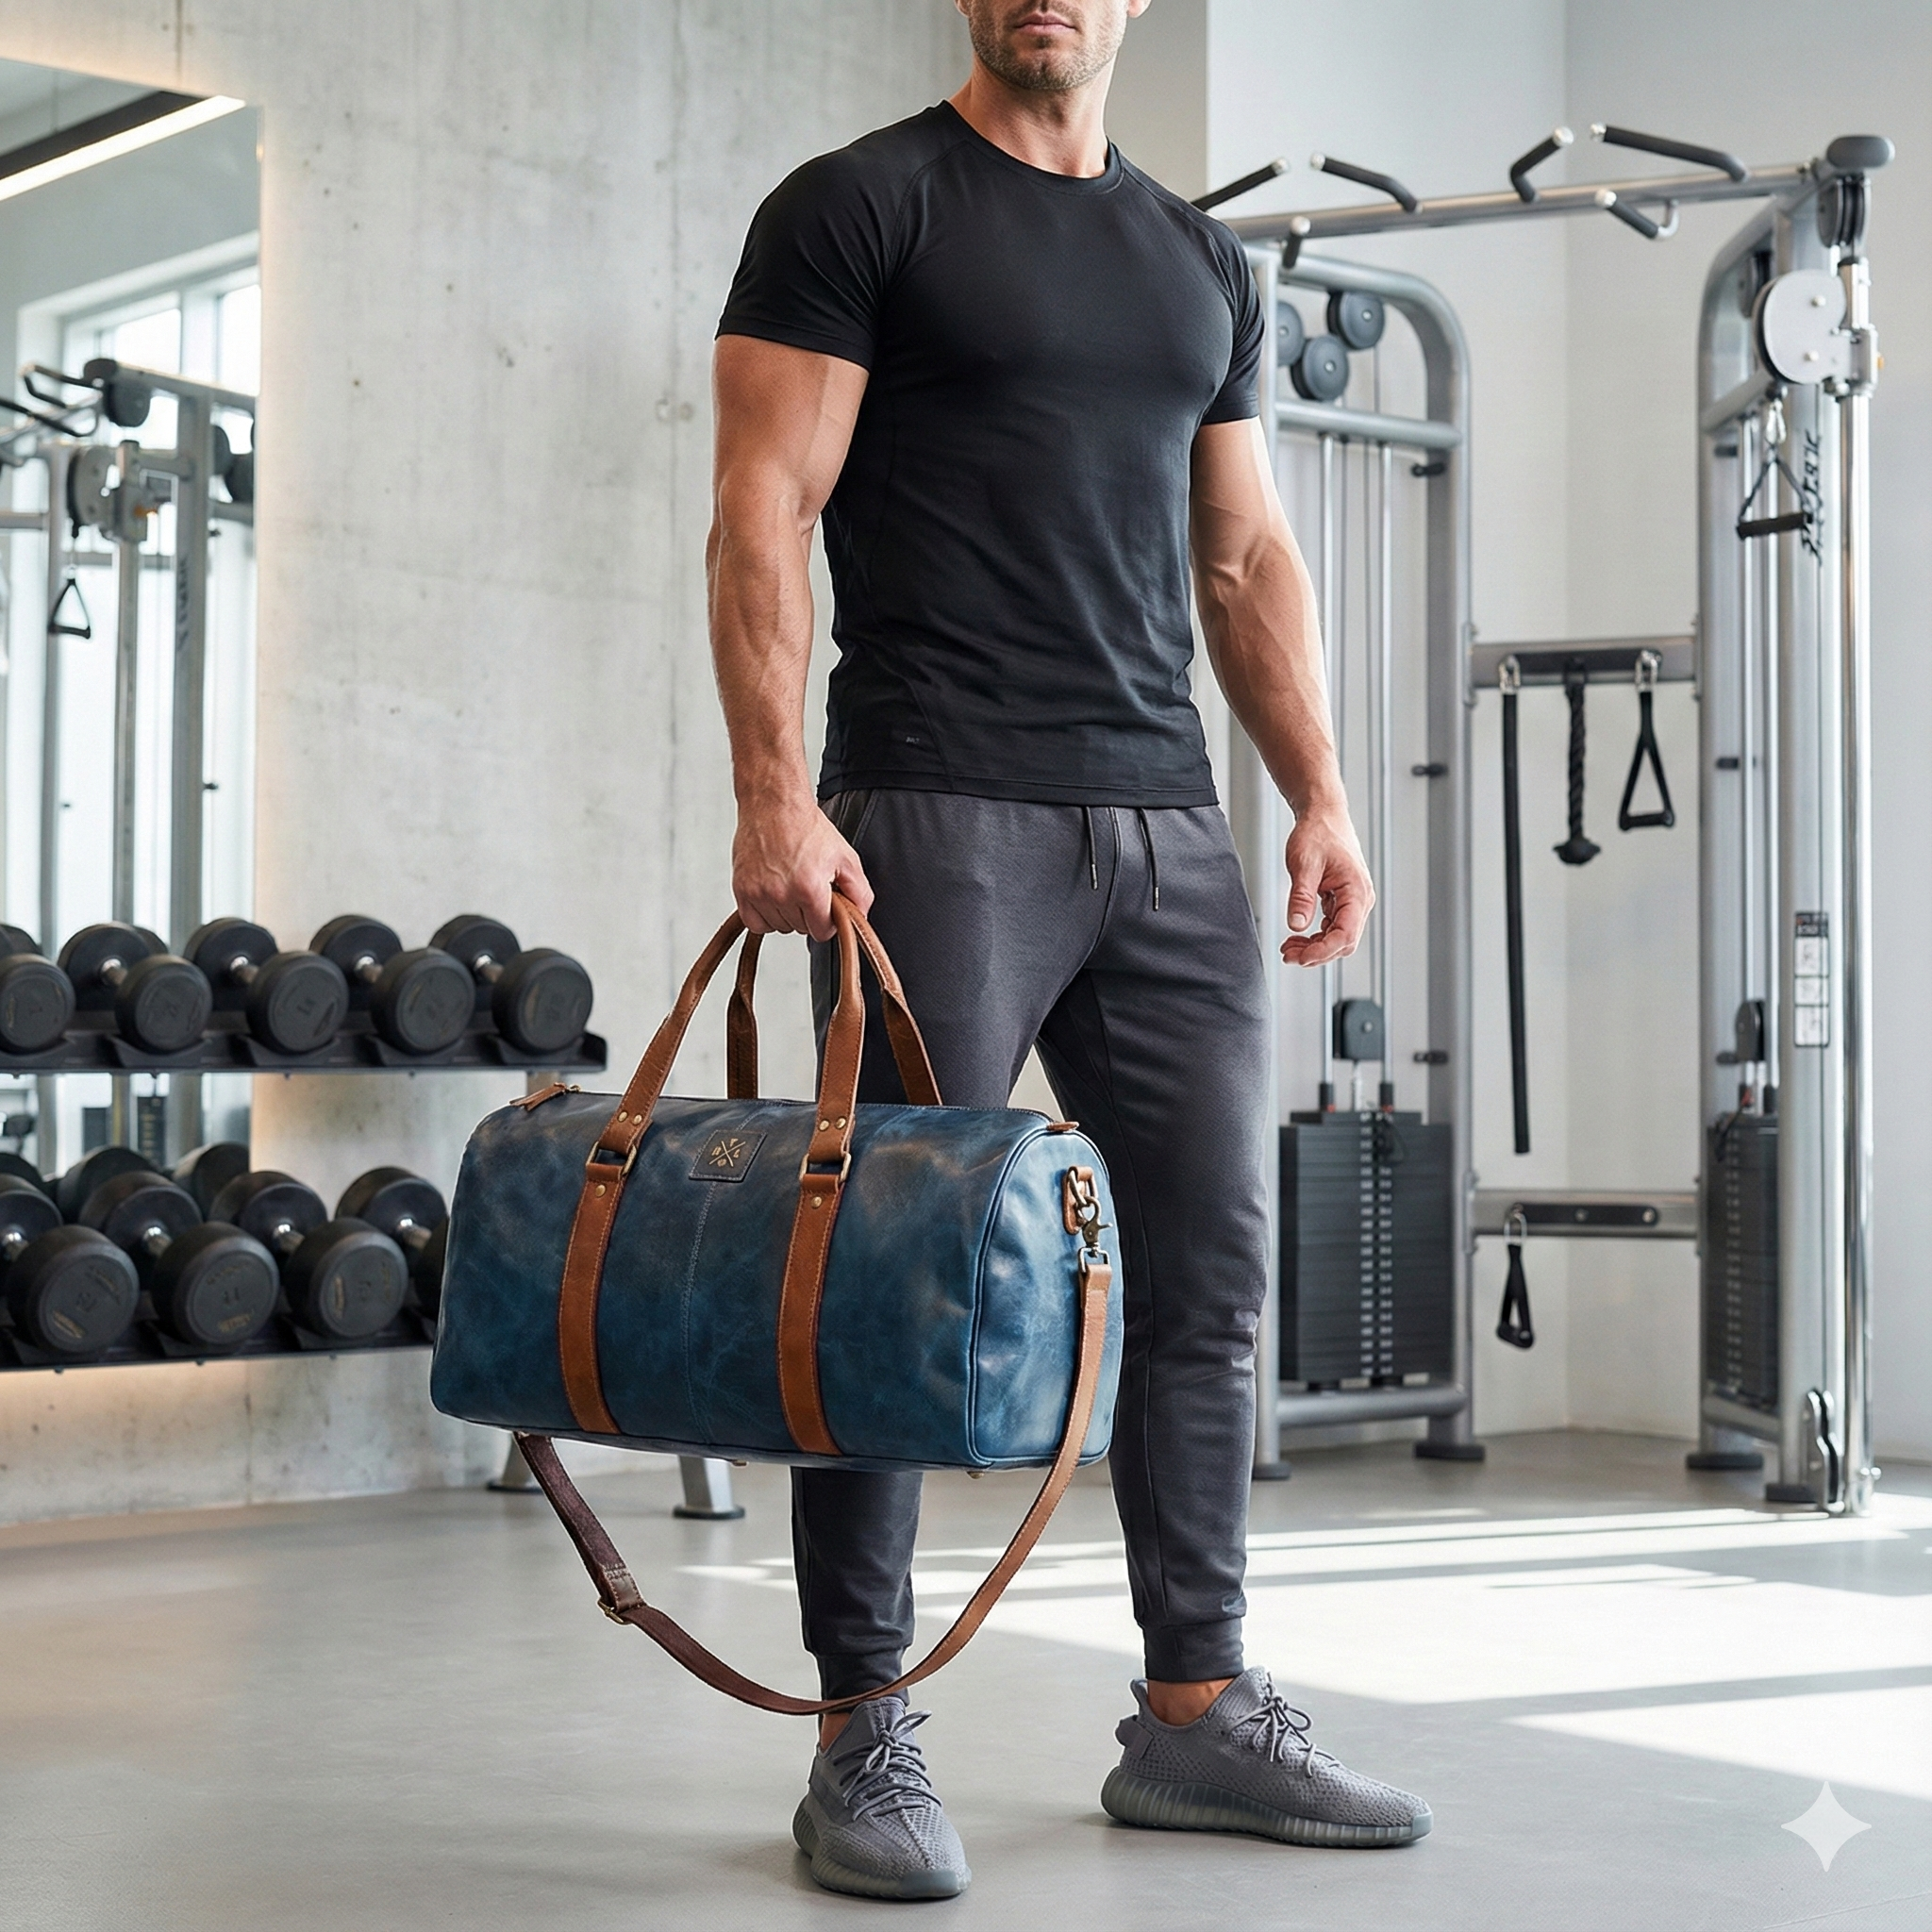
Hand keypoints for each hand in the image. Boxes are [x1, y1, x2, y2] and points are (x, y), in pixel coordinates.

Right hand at [732, 794, 872, 941]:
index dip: (827, 921)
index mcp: (810, 888)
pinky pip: (755, 923)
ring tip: (790, 886)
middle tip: (807, 888)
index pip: (821, 931)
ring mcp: (759, 893)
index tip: (825, 907)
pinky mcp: (742, 890)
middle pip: (800, 929)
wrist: (773, 805)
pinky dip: (764, 916)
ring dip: (786, 914)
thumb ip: (859, 891)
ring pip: (778, 927)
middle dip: (808, 914)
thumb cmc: (806, 827)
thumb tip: (860, 917)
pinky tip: (773, 897)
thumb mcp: (845, 857)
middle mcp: (782, 894)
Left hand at [1280, 803, 1372, 966]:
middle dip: (1316, 953)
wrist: (1323, 816)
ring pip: (1338, 938)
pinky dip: (1316, 936)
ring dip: (1315, 947)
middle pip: (1344, 943)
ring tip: (1289, 948)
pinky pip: (1333, 927)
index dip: (1322, 951)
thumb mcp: (1304, 865)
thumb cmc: (1318, 833)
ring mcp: (1353, 901)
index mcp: (1356, 891)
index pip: (1345, 935)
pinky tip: (1298, 937)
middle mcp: (1360, 900)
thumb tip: (1297, 926)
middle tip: (1287, 954)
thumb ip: (1301, 897)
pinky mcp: (1343, 901)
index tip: (1299, 957)